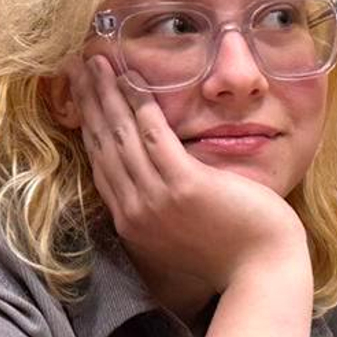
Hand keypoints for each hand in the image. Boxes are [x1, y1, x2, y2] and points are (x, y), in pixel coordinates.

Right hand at [62, 54, 304, 292]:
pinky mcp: (185, 187)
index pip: (100, 163)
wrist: (261, 274)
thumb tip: (156, 174)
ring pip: (122, 136)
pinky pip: (155, 137)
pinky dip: (141, 106)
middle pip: (103, 145)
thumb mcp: (183, 230)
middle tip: (75, 66)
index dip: (87, 125)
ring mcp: (157, 201)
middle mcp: (135, 212)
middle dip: (87, 102)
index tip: (78, 95)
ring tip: (96, 61)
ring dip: (107, 94)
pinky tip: (132, 79)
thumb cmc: (232, 253)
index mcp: (132, 223)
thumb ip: (163, 205)